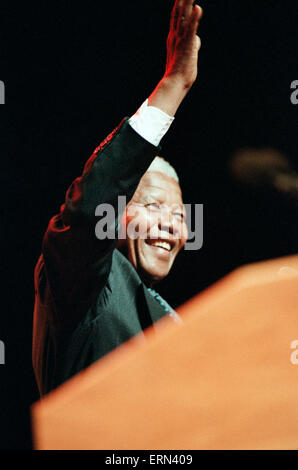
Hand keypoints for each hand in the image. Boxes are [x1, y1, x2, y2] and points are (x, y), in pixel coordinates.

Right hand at [148, 1, 202, 115]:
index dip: (179, 4)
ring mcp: (180, 40)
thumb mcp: (188, 54)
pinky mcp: (187, 46)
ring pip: (184, 17)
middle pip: (178, 13)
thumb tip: (196, 40)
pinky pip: (191, 29)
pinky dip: (194, 19)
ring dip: (187, 3)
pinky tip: (198, 8)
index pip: (176, 17)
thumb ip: (192, 44)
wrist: (175, 84)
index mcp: (174, 38)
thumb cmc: (181, 72)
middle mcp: (175, 36)